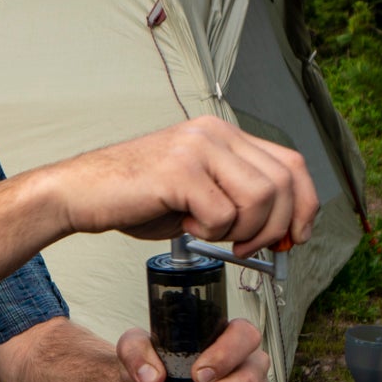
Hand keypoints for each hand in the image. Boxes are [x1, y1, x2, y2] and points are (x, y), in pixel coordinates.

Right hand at [42, 117, 318, 259]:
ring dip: (242, 231)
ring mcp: (197, 148)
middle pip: (283, 182)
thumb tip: (276, 233)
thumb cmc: (132, 197)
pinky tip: (185, 227)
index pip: (291, 164)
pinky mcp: (179, 171)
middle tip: (248, 248)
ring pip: (260, 198)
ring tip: (209, 235)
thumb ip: (235, 200)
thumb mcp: (195, 193)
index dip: (304, 206)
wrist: (77, 193)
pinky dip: (210, 232)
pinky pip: (221, 214)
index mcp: (222, 134)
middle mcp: (214, 133)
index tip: (294, 238)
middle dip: (276, 228)